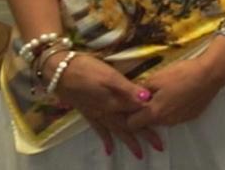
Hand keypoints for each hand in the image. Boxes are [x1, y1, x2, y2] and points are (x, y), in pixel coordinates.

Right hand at [46, 51, 164, 158]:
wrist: (59, 71)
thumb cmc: (87, 70)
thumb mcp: (110, 77)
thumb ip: (128, 89)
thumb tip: (147, 100)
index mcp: (115, 103)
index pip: (138, 115)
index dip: (151, 122)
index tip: (166, 130)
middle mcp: (107, 112)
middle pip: (130, 126)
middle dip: (144, 137)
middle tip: (159, 148)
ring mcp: (97, 114)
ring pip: (117, 131)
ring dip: (128, 141)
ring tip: (139, 154)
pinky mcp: (87, 112)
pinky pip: (99, 130)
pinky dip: (105, 139)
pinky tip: (108, 150)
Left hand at [127, 37, 224, 129]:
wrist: (210, 74)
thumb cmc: (181, 74)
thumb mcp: (156, 78)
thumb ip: (140, 91)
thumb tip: (128, 97)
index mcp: (154, 113)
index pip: (131, 124)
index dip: (127, 115)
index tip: (128, 105)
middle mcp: (165, 122)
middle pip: (146, 123)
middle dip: (143, 113)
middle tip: (146, 97)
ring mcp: (179, 120)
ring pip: (161, 120)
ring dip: (158, 111)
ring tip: (164, 93)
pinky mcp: (190, 117)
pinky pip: (175, 116)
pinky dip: (172, 109)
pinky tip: (178, 95)